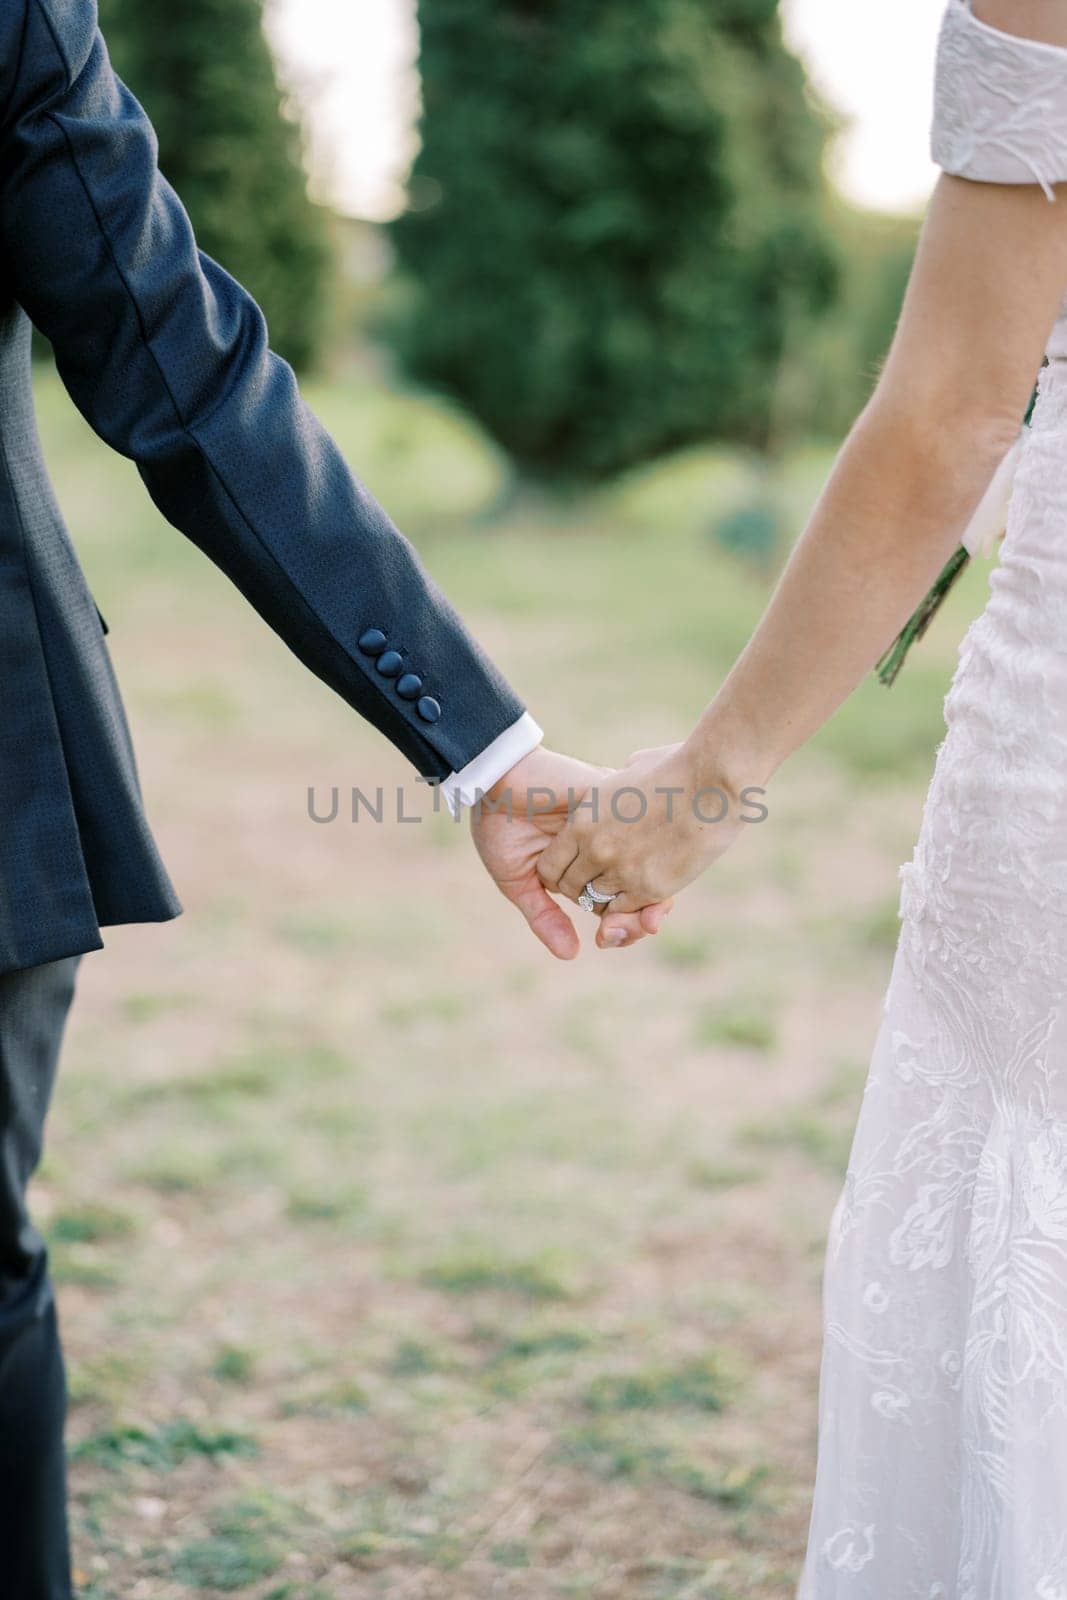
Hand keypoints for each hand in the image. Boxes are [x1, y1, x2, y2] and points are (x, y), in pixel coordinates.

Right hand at [470, 746, 673, 958]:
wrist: (491, 783)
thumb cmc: (498, 828)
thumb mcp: (519, 881)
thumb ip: (544, 916)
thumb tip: (571, 955)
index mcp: (588, 867)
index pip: (618, 902)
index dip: (625, 925)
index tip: (612, 939)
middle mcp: (607, 847)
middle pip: (643, 887)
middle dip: (645, 916)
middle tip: (639, 928)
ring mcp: (614, 825)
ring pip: (650, 863)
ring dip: (653, 893)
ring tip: (645, 916)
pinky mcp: (614, 801)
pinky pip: (643, 830)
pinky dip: (646, 861)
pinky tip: (639, 881)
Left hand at [536, 740, 757, 924]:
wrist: (713, 781)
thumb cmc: (679, 767)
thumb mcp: (631, 770)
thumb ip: (616, 782)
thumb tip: (622, 776)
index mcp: (583, 820)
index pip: (550, 866)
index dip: (562, 871)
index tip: (580, 866)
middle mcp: (596, 849)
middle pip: (571, 889)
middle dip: (583, 888)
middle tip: (604, 878)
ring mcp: (621, 871)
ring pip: (597, 904)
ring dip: (608, 898)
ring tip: (628, 881)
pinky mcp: (650, 888)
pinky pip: (626, 911)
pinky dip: (631, 907)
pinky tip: (646, 889)